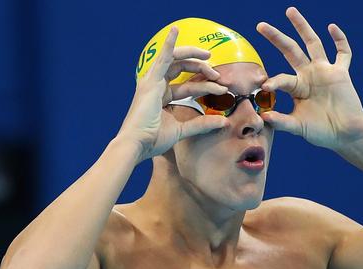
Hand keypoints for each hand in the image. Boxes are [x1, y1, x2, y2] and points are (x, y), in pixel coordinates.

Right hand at [119, 27, 229, 160]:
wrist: (137, 144)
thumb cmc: (153, 140)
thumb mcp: (182, 130)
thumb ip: (202, 124)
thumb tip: (224, 122)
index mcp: (162, 98)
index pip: (187, 86)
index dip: (205, 86)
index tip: (223, 89)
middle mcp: (157, 87)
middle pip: (183, 70)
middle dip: (202, 70)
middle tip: (218, 75)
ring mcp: (153, 82)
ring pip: (176, 62)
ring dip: (194, 58)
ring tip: (209, 57)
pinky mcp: (151, 80)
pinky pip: (162, 57)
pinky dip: (169, 44)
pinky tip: (175, 30)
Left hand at [257, 7, 362, 150]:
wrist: (346, 135)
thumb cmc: (322, 132)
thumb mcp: (298, 127)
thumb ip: (282, 122)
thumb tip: (263, 117)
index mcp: (297, 88)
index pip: (282, 78)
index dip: (274, 81)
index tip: (265, 86)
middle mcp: (309, 75)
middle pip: (291, 51)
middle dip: (276, 38)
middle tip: (260, 26)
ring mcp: (325, 72)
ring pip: (313, 44)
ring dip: (302, 27)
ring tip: (289, 11)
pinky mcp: (341, 73)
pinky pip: (343, 53)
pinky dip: (339, 40)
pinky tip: (331, 27)